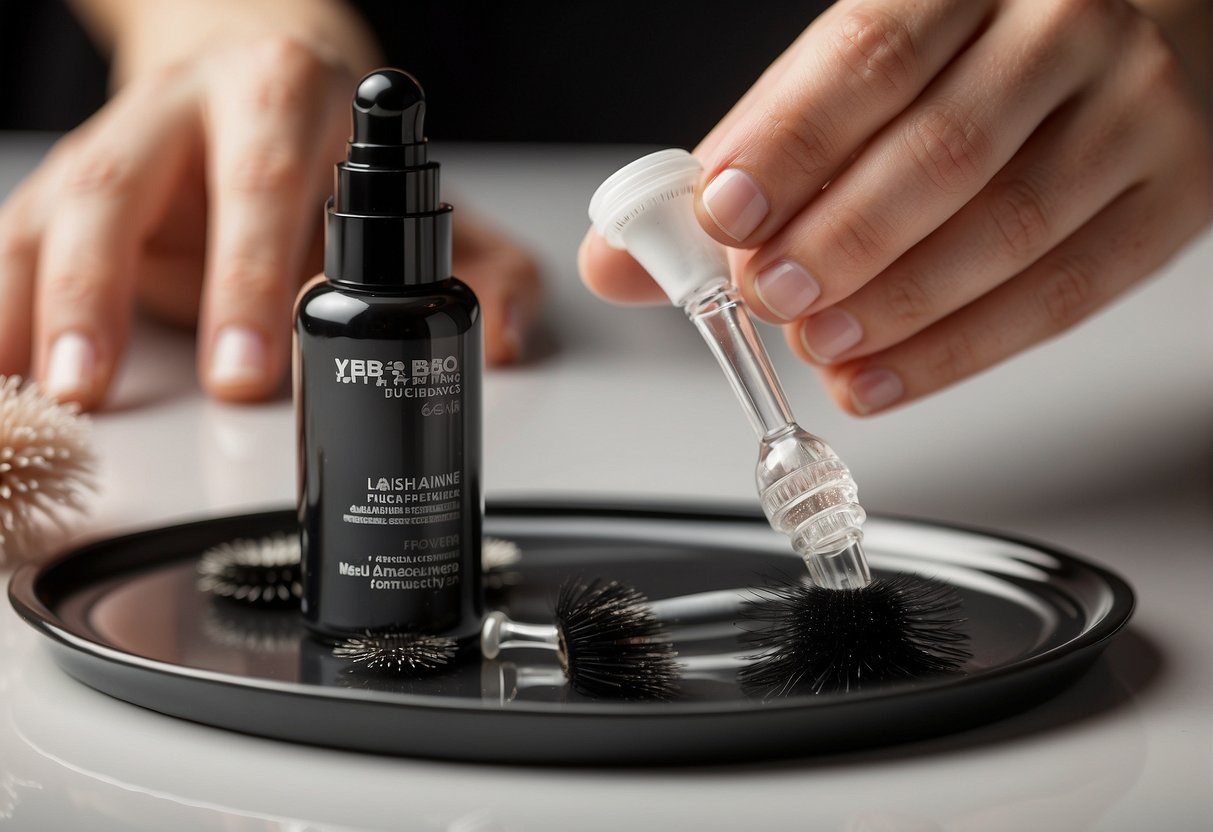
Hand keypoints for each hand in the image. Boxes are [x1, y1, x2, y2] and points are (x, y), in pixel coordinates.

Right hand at [0, 1, 539, 409]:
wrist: (248, 60)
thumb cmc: (327, 141)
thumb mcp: (418, 189)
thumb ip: (478, 260)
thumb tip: (509, 340)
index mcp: (278, 98)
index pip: (262, 188)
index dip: (247, 280)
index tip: (242, 376)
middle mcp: (181, 110)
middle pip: (127, 190)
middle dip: (108, 293)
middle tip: (102, 389)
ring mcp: (110, 144)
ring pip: (54, 211)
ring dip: (30, 304)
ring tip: (31, 393)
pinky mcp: (61, 186)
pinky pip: (16, 240)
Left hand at [581, 0, 1210, 413]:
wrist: (1135, 44)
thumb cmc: (974, 61)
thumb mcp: (856, 77)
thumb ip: (745, 159)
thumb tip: (624, 258)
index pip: (868, 56)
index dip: (787, 147)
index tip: (722, 220)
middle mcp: (1063, 27)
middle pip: (942, 149)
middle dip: (839, 242)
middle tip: (771, 297)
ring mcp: (1132, 111)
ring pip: (1007, 228)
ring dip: (894, 307)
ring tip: (818, 346)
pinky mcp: (1172, 199)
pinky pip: (1064, 295)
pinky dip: (957, 352)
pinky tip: (880, 381)